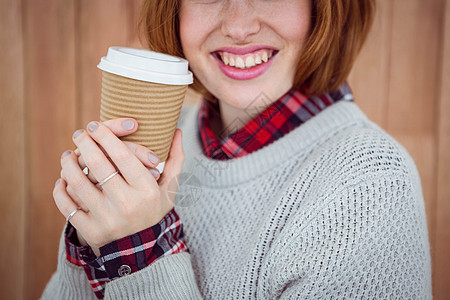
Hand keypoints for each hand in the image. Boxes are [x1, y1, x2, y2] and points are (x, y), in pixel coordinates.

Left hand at [53, 119, 183, 255]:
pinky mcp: (92, 231)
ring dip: (68, 165)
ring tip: (68, 155)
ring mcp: (108, 219)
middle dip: (85, 143)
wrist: (142, 248)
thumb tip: (178, 131)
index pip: (124, 156)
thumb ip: (175, 160)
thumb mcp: (169, 188)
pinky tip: (62, 180)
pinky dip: (61, 191)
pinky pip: (68, 207)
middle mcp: (128, 204)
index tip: (95, 125)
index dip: (107, 137)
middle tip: (80, 134)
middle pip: (99, 165)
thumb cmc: (154, 211)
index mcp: (147, 191)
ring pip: (79, 184)